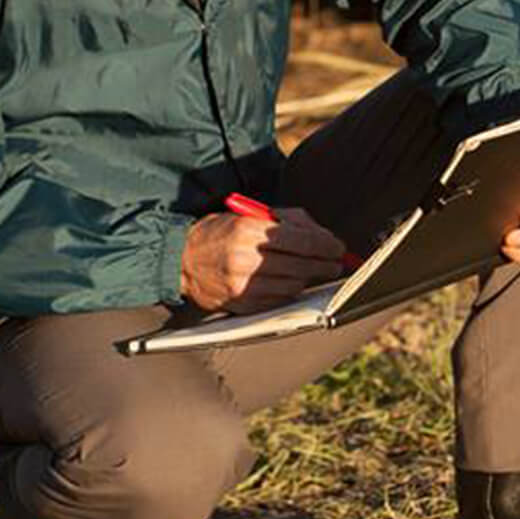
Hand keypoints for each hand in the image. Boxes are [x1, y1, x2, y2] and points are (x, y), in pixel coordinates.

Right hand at [180, 205, 345, 313]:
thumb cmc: (219, 233)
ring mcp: (243, 285)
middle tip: (336, 262)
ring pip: (294, 284)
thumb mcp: (248, 215)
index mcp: (248, 230)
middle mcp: (245, 258)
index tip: (337, 246)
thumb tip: (321, 234)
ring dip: (307, 277)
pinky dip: (290, 290)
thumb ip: (285, 221)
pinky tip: (289, 281)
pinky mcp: (242, 304)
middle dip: (325, 263)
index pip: (300, 239)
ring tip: (311, 270)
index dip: (325, 244)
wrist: (182, 260)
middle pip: (302, 264)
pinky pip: (280, 299)